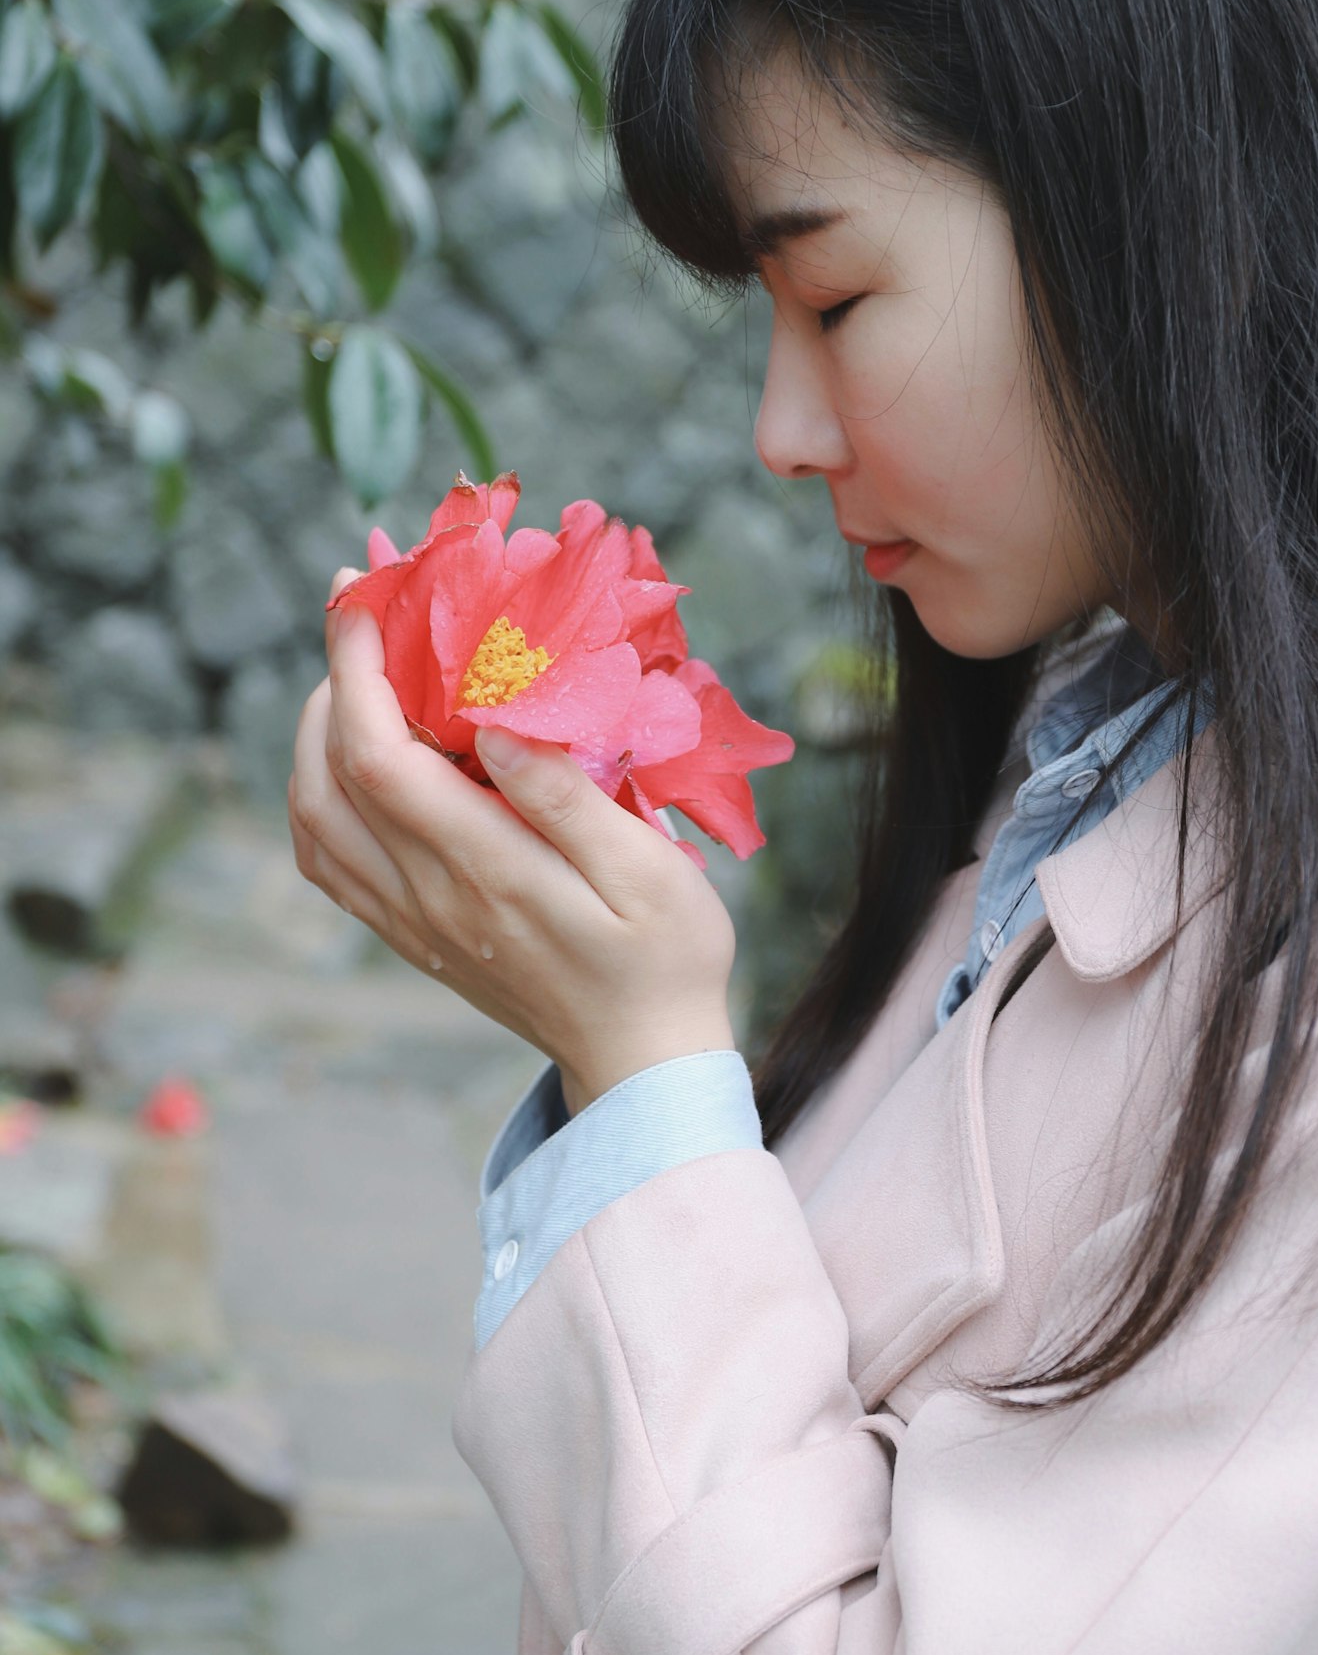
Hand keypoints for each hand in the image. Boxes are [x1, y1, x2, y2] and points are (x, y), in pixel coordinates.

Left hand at [287, 574, 737, 1111]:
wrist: (646, 1060)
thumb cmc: (667, 955)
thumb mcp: (647, 870)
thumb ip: (568, 798)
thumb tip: (496, 726)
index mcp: (486, 868)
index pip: (379, 753)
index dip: (357, 667)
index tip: (365, 593)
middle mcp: (429, 895)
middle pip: (327, 776)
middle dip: (331, 681)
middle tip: (366, 614)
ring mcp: (412, 921)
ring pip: (314, 818)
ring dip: (315, 734)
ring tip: (360, 676)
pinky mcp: (412, 936)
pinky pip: (328, 860)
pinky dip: (317, 795)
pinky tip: (351, 760)